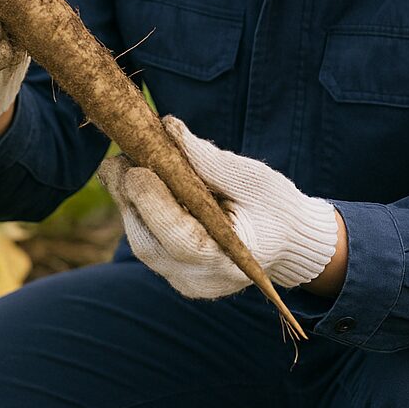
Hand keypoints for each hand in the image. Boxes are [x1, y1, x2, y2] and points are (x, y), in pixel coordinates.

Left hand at [97, 115, 337, 298]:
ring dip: (129, 202)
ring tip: (124, 162)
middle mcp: (199, 280)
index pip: (177, 237)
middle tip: (119, 157)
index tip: (135, 167)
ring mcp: (184, 280)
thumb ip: (208, 159)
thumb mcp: (251, 178)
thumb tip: (168, 127)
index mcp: (226, 261)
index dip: (152, 203)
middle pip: (148, 242)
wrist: (289, 239)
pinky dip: (140, 209)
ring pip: (142, 241)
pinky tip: (136, 179)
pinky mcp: (174, 270)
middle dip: (130, 198)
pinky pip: (148, 239)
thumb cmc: (276, 206)